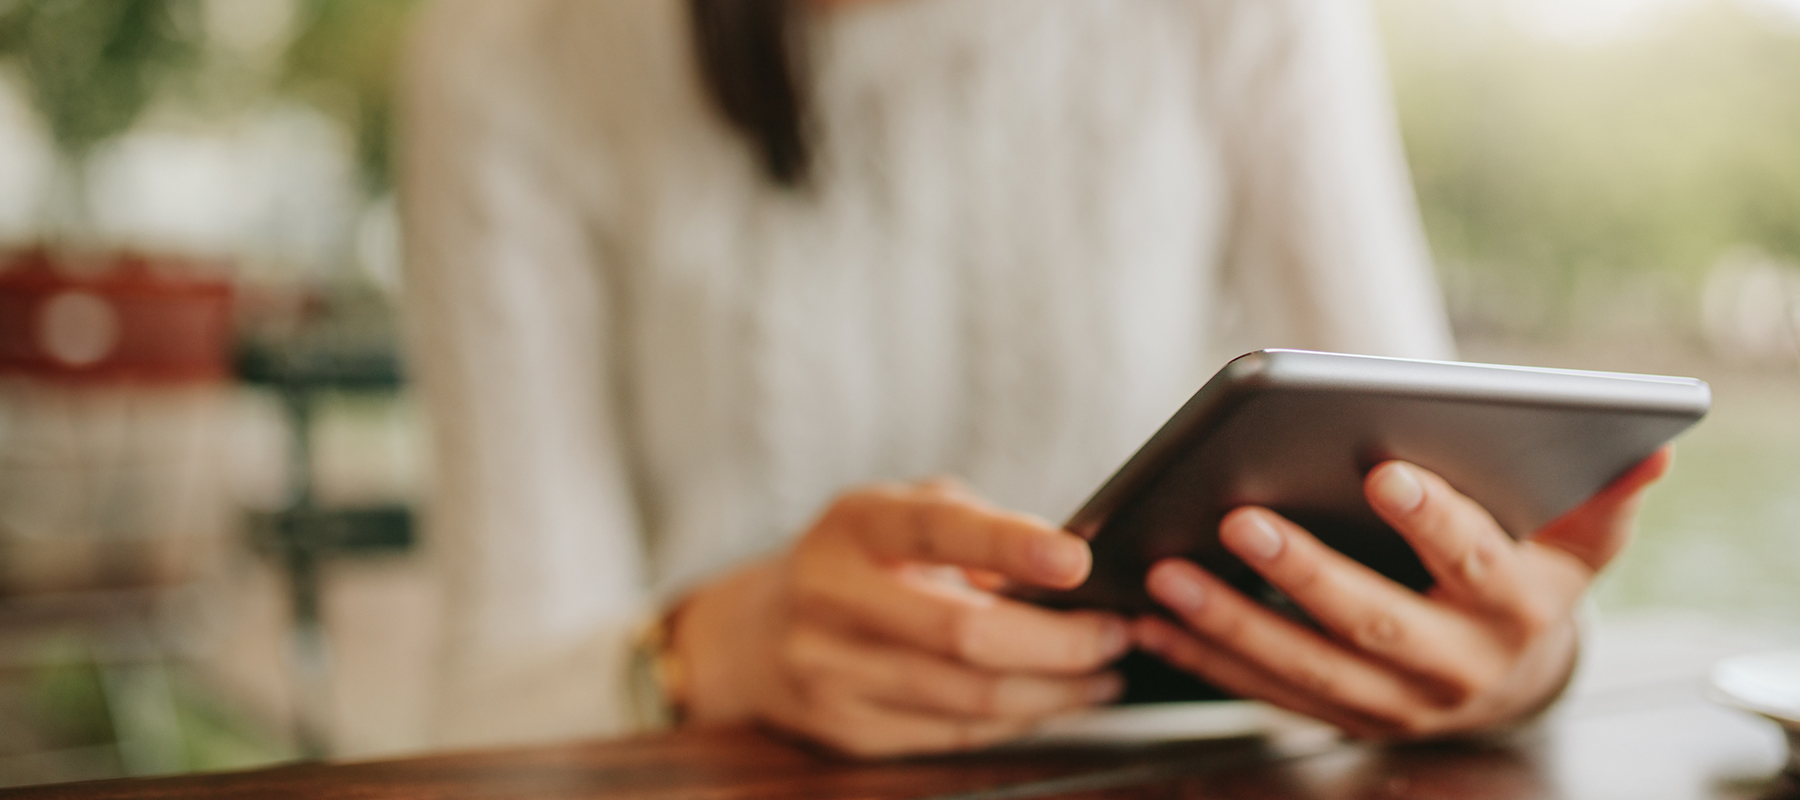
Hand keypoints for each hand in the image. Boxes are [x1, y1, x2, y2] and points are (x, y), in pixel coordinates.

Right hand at [668, 480, 1129, 756]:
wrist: (752, 635)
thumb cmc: (856, 561)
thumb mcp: (895, 513)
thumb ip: (971, 525)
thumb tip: (1066, 565)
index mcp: (853, 524)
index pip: (936, 529)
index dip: (1008, 543)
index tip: (1076, 559)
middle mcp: (830, 596)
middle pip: (964, 634)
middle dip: (1059, 641)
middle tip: (1115, 633)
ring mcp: (831, 672)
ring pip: (969, 698)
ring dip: (1055, 691)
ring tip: (1103, 672)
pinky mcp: (847, 731)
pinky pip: (955, 735)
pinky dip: (1018, 721)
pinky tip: (1054, 702)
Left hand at [1133, 448, 1673, 738]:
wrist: (1512, 676)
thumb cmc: (1529, 571)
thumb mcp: (1579, 537)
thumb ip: (1601, 494)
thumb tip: (1651, 448)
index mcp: (1517, 606)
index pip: (1473, 559)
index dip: (1434, 519)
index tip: (1382, 469)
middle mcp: (1459, 666)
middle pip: (1375, 623)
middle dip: (1304, 574)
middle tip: (1238, 519)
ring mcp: (1398, 705)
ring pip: (1308, 670)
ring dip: (1232, 625)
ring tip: (1167, 575)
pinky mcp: (1345, 720)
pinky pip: (1268, 694)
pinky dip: (1208, 659)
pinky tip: (1155, 620)